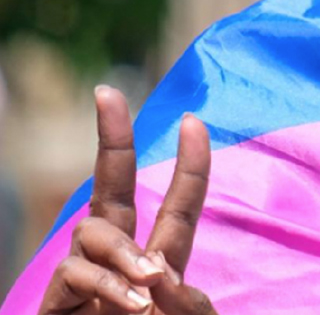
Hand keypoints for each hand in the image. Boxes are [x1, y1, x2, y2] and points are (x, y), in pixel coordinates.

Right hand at [38, 86, 217, 314]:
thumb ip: (186, 301)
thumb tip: (159, 269)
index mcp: (162, 263)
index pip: (177, 205)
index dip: (188, 164)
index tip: (194, 121)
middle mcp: (120, 261)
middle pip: (111, 189)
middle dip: (111, 138)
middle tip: (107, 92)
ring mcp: (84, 280)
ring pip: (94, 232)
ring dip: (124, 254)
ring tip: (148, 288)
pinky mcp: (57, 305)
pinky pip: (75, 274)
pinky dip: (106, 284)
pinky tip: (131, 303)